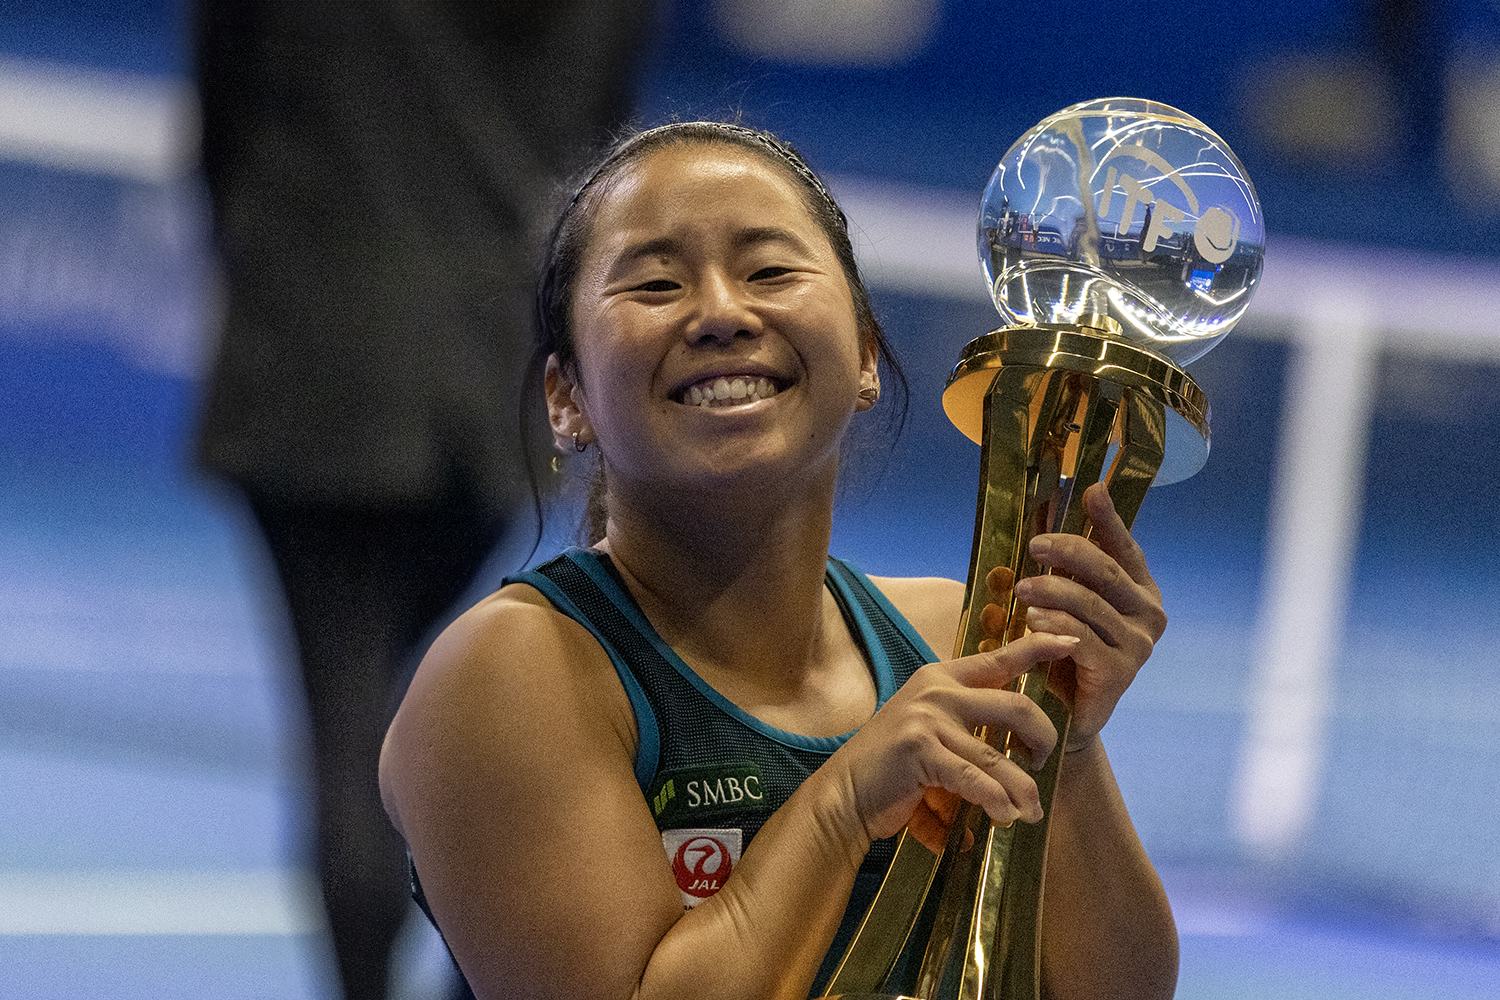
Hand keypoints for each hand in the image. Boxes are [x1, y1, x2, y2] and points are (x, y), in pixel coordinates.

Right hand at [833, 631, 1078, 851]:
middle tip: (1044, 761)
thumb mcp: (929, 733)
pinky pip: (975, 779)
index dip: (1038, 647)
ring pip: (998, 756)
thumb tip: (1018, 752)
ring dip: (1022, 789)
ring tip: (1031, 812)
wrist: (845, 794)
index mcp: (940, 678)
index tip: (1071, 640)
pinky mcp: (921, 751)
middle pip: (1014, 707)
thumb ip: (967, 729)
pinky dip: (996, 801)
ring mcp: (928, 719)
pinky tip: (1005, 816)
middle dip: (1042, 738)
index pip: (999, 658)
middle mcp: (937, 691)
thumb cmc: (892, 769)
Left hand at [983, 483, 1165, 750]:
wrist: (1060, 716)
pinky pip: (1083, 640)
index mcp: (1140, 589)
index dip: (1108, 518)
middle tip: (1034, 545)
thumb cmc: (1060, 650)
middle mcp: (1149, 614)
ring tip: (1021, 590)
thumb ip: (1062, 561)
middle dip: (1068, 552)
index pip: (1125, 547)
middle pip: (1106, 570)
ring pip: (1090, 604)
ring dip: (1051, 592)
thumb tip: (1047, 502)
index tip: (1090, 490)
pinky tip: (1032, 622)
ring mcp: (1138, 645)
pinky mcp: (1121, 674)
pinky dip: (1055, 627)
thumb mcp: (1062, 600)